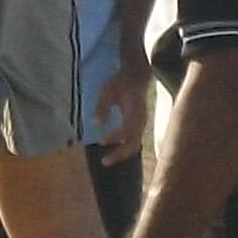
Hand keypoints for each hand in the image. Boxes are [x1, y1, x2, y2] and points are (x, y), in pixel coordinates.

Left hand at [92, 51, 149, 166]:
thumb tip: (96, 125)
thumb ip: (102, 107)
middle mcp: (141, 120)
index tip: (100, 141)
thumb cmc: (120, 82)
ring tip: (106, 160)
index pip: (127, 128)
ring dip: (121, 154)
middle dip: (119, 154)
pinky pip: (133, 141)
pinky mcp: (139, 126)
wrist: (136, 75)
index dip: (114, 137)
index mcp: (134, 110)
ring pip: (135, 145)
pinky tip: (112, 153)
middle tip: (104, 161)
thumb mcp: (107, 90)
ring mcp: (141, 124)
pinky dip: (123, 149)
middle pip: (134, 143)